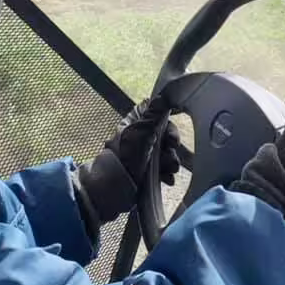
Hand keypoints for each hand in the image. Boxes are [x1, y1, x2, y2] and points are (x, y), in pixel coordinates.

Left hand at [75, 97, 180, 237]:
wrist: (112, 189)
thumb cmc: (125, 158)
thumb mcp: (141, 133)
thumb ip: (154, 115)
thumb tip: (163, 95)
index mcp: (135, 123)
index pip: (158, 117)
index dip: (168, 126)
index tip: (172, 140)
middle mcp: (139, 136)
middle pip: (164, 137)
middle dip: (170, 149)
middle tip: (171, 157)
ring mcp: (142, 154)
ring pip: (165, 154)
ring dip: (170, 162)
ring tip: (169, 172)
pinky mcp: (144, 170)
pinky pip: (161, 168)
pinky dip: (166, 173)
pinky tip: (167, 180)